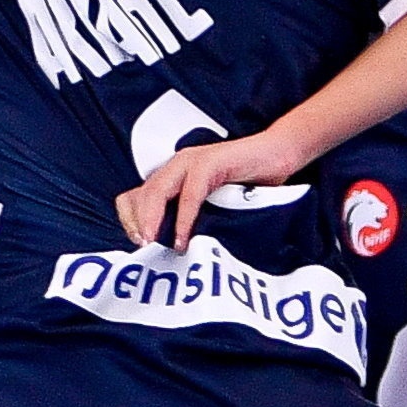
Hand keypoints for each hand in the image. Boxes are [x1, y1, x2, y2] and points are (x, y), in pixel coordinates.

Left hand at [119, 128, 315, 246]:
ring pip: (157, 191)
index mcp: (172, 177)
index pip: (132, 197)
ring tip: (155, 245)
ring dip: (152, 221)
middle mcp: (176, 167)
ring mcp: (192, 162)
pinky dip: (184, 218)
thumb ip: (190, 219)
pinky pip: (189, 193)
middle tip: (144, 251)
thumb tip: (172, 253)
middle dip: (137, 225)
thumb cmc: (248, 184)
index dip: (129, 222)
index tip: (139, 246)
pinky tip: (184, 238)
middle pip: (140, 196)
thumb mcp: (211, 206)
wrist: (277, 154)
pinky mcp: (211, 162)